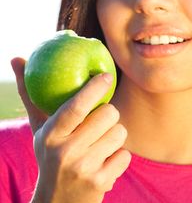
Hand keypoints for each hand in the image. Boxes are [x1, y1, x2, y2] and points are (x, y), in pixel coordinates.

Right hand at [11, 58, 130, 202]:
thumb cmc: (50, 156)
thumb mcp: (39, 129)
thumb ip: (31, 95)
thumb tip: (16, 58)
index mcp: (50, 135)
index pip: (76, 106)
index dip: (94, 88)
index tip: (106, 76)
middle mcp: (66, 152)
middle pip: (107, 115)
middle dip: (109, 113)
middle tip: (102, 118)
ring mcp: (84, 169)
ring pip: (120, 133)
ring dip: (115, 134)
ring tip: (100, 142)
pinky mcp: (101, 183)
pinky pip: (125, 155)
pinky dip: (118, 155)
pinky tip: (104, 161)